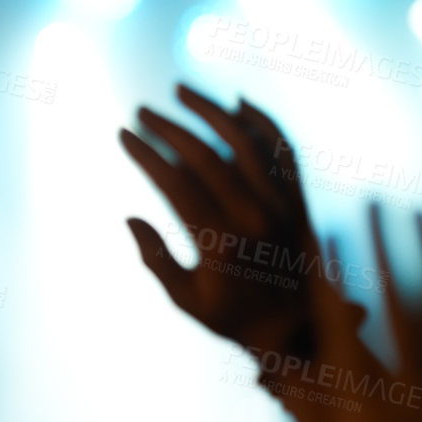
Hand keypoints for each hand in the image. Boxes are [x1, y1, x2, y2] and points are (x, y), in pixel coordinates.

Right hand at [121, 84, 361, 357]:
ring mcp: (281, 205)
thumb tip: (130, 218)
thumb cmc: (232, 318)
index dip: (146, 154)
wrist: (297, 331)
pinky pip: (283, 150)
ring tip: (181, 90)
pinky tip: (239, 103)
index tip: (123, 135)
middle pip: (205, 155)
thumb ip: (155, 259)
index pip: (175, 182)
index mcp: (220, 242)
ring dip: (211, 110)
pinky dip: (263, 122)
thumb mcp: (185, 300)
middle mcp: (254, 217)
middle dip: (168, 127)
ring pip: (245, 140)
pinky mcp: (298, 199)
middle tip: (142, 111)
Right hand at [301, 206, 421, 421]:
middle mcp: (412, 386)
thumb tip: (267, 366)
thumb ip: (304, 412)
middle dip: (382, 244)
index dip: (328, 272)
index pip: (339, 321)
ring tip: (419, 211)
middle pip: (395, 298)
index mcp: (364, 404)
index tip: (318, 228)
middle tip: (372, 198)